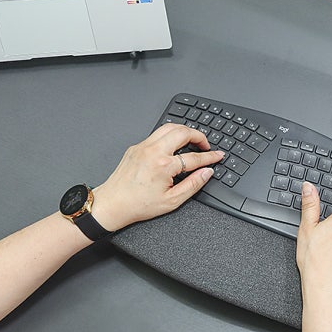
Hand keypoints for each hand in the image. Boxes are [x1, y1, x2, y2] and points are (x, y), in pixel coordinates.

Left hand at [90, 124, 223, 230]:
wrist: (112, 204)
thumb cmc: (138, 204)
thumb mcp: (172, 201)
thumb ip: (193, 184)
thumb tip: (207, 172)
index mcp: (163, 165)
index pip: (194, 157)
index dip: (210, 156)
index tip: (218, 155)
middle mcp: (153, 151)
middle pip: (182, 132)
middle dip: (199, 136)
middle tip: (206, 145)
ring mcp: (143, 146)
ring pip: (169, 127)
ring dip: (185, 131)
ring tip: (193, 140)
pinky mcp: (136, 146)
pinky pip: (157, 133)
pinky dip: (170, 135)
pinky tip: (175, 145)